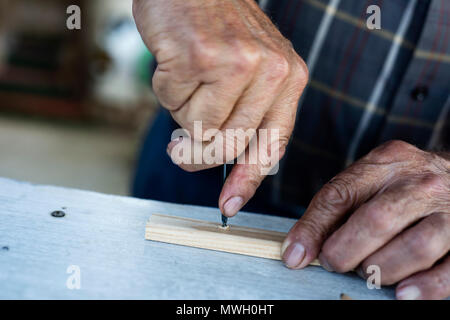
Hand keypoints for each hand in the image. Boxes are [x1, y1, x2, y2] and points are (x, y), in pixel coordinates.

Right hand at [133, 0, 307, 216]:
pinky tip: (174, 62)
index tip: (228, 203)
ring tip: (185, 80)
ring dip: (180, 112)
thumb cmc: (220, 27)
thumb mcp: (253, 68)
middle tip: (177, 147)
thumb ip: (245, 114)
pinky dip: (165, 90)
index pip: (272, 144)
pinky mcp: (200, 56)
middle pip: (228, 145)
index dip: (249, 179)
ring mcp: (236, 63)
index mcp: (289, 78)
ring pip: (197, 127)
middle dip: (195, 152)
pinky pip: (173, 102)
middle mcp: (271, 71)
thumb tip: (219, 161)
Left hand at [282, 140, 449, 299]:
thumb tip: (295, 253)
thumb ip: (331, 210)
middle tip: (336, 263)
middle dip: (347, 250)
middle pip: (377, 219)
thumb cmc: (401, 185)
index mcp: (386, 163)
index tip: (297, 256)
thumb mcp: (366, 181)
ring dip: (383, 268)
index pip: (340, 194)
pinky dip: (427, 286)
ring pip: (417, 245)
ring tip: (369, 273)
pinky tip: (404, 293)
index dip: (313, 228)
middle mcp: (421, 183)